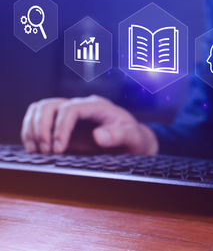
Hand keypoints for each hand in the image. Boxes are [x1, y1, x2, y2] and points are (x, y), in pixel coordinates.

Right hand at [21, 95, 157, 155]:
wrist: (134, 143)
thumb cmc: (135, 139)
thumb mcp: (134, 138)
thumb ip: (120, 136)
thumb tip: (98, 135)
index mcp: (98, 107)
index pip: (71, 108)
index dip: (60, 127)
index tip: (59, 149)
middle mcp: (81, 107)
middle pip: (50, 105)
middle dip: (42, 127)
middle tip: (46, 151)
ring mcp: (71, 115)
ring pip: (41, 109)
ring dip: (32, 128)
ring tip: (37, 151)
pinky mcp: (63, 126)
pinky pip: (39, 120)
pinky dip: (32, 132)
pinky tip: (35, 150)